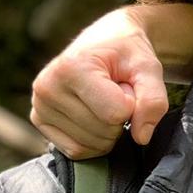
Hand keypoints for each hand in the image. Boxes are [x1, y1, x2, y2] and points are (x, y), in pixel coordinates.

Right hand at [30, 7, 169, 157]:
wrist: (103, 42)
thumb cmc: (125, 53)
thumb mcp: (148, 67)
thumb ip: (153, 101)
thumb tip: (142, 137)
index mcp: (72, 68)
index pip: (116, 113)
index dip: (132, 103)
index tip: (124, 84)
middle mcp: (47, 87)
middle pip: (103, 131)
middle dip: (121, 117)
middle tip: (115, 91)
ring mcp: (39, 105)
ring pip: (90, 144)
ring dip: (109, 130)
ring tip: (104, 100)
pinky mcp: (39, 120)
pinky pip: (76, 151)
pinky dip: (94, 142)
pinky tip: (94, 116)